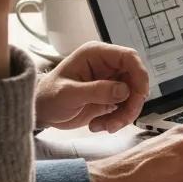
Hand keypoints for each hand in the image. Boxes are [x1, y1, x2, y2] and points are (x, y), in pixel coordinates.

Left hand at [35, 42, 149, 131]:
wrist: (42, 112)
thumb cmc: (48, 96)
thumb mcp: (69, 93)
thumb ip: (96, 90)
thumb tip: (124, 90)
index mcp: (97, 55)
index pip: (128, 57)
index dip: (139, 74)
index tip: (140, 94)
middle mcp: (107, 66)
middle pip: (135, 80)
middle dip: (132, 103)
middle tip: (120, 120)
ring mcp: (111, 82)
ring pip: (133, 97)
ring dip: (124, 115)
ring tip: (105, 126)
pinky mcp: (111, 97)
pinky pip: (125, 108)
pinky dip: (117, 120)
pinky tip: (99, 125)